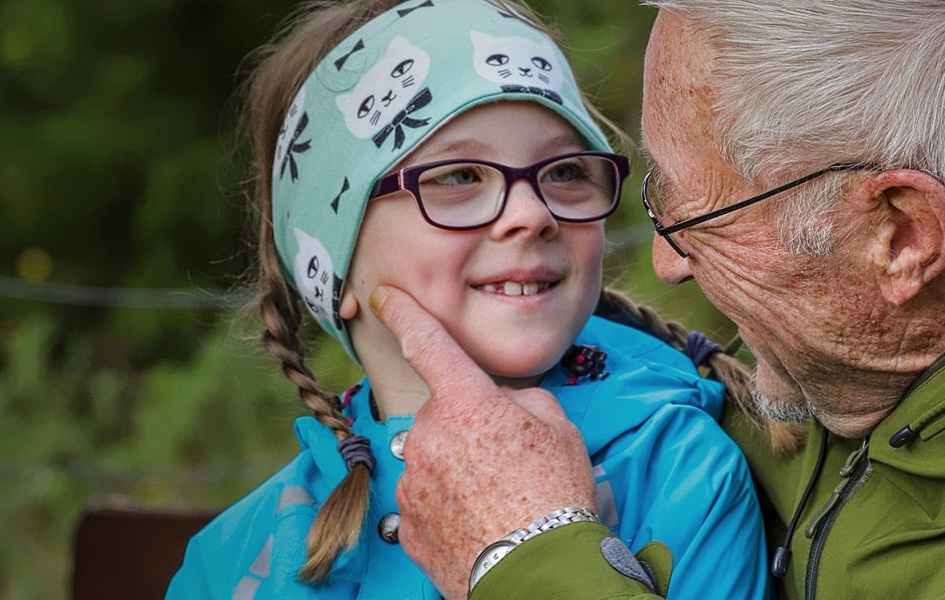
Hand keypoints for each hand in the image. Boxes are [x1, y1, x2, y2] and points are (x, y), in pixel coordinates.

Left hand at [371, 286, 595, 599]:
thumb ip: (524, 401)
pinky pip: (424, 502)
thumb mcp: (560, 429)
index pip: (427, 345)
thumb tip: (505, 403)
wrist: (540, 570)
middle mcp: (429, 437)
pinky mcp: (408, 526)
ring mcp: (414, 484)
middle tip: (506, 459)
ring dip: (455, 470)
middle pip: (440, 416)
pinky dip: (447, 507)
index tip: (384, 297)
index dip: (405, 314)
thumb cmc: (556, 495)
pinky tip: (479, 522)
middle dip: (466, 428)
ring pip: (430, 460)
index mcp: (466, 404)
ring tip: (497, 499)